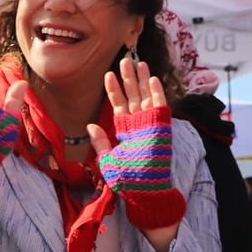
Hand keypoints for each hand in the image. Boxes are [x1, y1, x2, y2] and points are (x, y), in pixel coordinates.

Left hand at [91, 57, 184, 249]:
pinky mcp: (162, 127)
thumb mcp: (107, 161)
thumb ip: (100, 142)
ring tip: (137, 62)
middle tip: (123, 60)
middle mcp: (139, 125)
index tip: (107, 76)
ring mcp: (151, 125)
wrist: (145, 191)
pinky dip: (157, 92)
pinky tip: (151, 78)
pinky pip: (160, 106)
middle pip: (133, 96)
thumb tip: (90, 125)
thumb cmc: (127, 180)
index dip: (114, 91)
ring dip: (142, 80)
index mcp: (126, 132)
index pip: (119, 106)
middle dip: (128, 79)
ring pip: (146, 97)